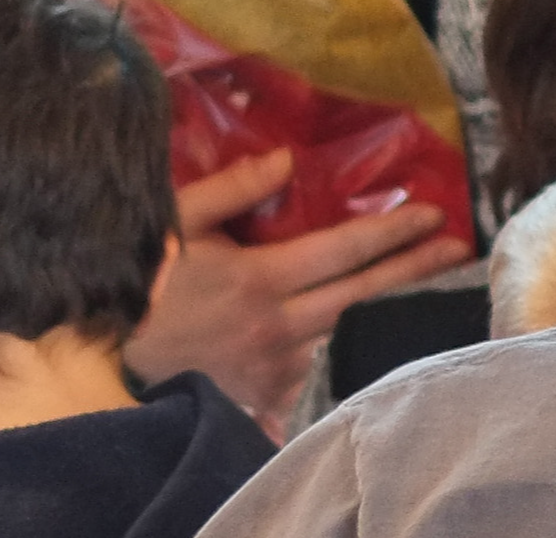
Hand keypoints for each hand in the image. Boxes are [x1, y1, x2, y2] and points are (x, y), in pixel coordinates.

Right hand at [124, 149, 477, 437]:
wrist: (98, 359)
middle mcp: (278, 327)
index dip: (393, 231)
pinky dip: (321, 351)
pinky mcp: (259, 397)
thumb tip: (286, 158)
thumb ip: (233, 188)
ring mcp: (272, 368)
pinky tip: (335, 339)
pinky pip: (307, 372)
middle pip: (361, 295)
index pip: (345, 251)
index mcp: (261, 279)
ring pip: (337, 332)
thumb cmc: (139, 282)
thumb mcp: (176, 221)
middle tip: (457, 249)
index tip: (434, 215)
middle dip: (414, 270)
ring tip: (404, 286)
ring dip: (367, 310)